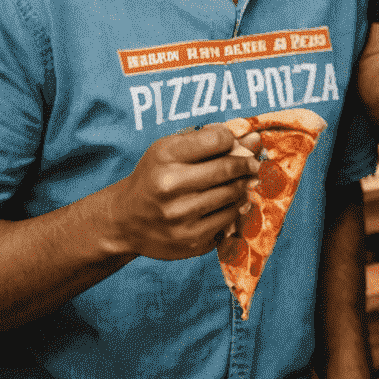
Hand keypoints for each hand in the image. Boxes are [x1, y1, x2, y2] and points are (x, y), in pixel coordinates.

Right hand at [101, 124, 261, 260]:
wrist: (125, 221)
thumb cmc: (154, 178)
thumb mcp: (167, 150)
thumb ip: (205, 140)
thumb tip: (252, 137)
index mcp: (164, 157)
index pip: (216, 139)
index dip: (233, 139)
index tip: (238, 143)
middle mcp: (170, 187)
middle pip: (228, 169)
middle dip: (247, 164)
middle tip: (253, 164)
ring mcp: (181, 217)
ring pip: (233, 195)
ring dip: (243, 187)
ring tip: (242, 182)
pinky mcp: (191, 241)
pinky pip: (229, 220)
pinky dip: (234, 209)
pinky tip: (229, 203)